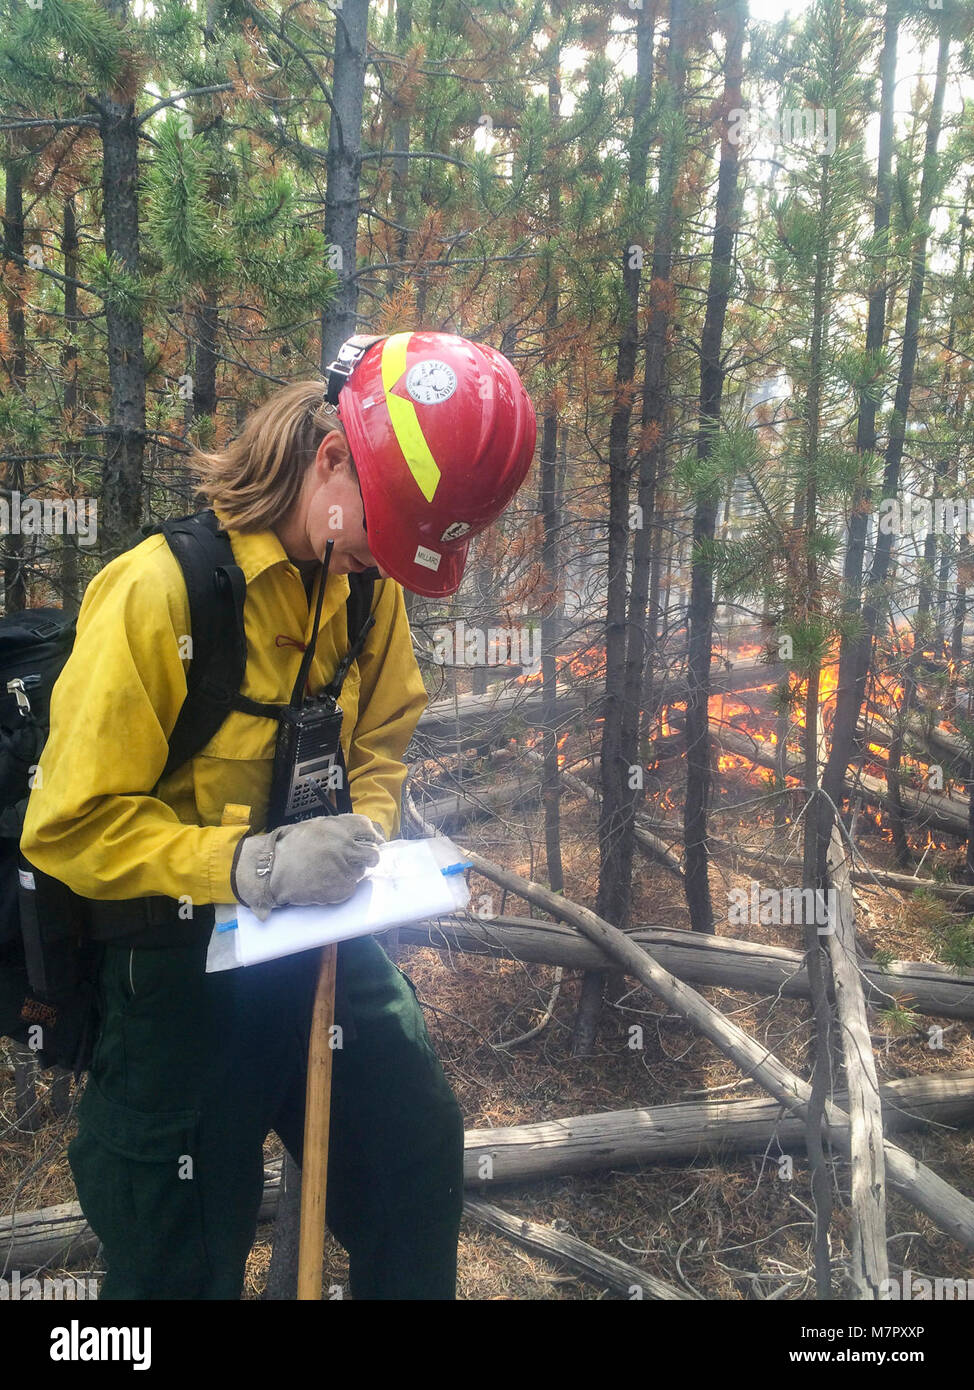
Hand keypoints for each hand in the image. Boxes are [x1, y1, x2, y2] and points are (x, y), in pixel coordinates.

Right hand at [231, 813, 381, 920]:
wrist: (271, 869)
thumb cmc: (287, 847)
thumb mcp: (313, 826)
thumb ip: (337, 827)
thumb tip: (355, 833)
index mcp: (339, 827)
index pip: (367, 828)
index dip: (370, 837)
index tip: (370, 842)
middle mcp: (345, 846)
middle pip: (372, 853)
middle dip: (368, 858)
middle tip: (358, 861)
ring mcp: (344, 868)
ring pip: (361, 872)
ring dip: (351, 873)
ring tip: (330, 872)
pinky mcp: (340, 888)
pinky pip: (350, 888)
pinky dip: (341, 887)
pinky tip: (326, 883)